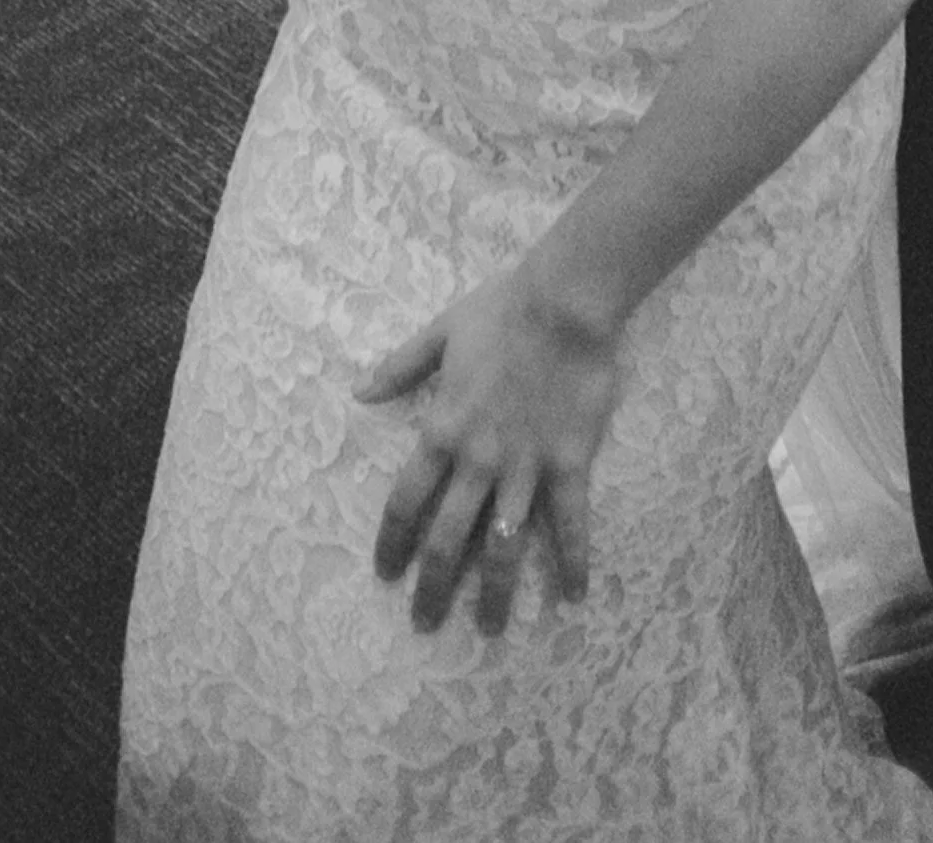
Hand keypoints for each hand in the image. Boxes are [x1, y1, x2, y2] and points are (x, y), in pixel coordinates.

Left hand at [354, 262, 623, 634]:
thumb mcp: (439, 332)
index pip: (405, 502)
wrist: (564, 301)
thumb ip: (399, 367)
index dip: (392, 543)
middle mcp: (478, 460)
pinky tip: (575, 595)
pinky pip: (570, 522)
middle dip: (435, 588)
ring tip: (491, 631)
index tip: (386, 575)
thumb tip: (357, 392)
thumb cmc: (501, 310)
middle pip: (448, 539)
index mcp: (442, 430)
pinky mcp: (569, 464)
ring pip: (504, 545)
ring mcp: (525, 467)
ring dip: (497, 593)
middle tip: (426, 626)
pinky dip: (573, 560)